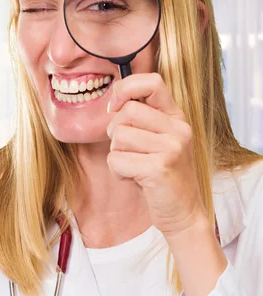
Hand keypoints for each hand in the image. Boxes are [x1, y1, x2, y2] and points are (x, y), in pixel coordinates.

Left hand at [106, 72, 206, 236]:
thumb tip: (112, 105)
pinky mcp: (159, 169)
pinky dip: (117, 172)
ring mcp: (171, 148)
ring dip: (116, 155)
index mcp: (177, 118)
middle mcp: (178, 129)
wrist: (183, 213)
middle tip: (125, 150)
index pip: (152, 82)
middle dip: (115, 131)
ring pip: (119, 136)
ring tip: (133, 167)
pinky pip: (116, 160)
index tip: (114, 107)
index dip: (125, 89)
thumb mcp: (158, 142)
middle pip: (127, 111)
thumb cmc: (163, 177)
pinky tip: (134, 180)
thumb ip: (142, 120)